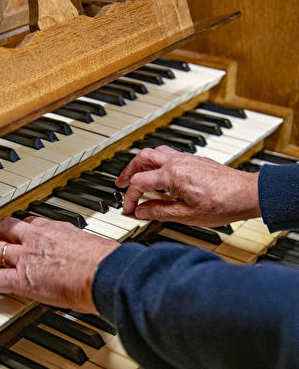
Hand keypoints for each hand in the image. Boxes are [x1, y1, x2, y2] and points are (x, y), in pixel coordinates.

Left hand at [0, 216, 119, 313]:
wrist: (105, 272)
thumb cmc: (106, 261)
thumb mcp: (93, 246)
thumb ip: (84, 247)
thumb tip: (90, 254)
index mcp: (57, 228)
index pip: (30, 223)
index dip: (19, 229)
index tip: (16, 234)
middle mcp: (38, 237)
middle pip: (6, 228)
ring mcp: (28, 255)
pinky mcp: (22, 277)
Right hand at [116, 146, 260, 226]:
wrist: (247, 193)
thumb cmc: (223, 204)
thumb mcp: (186, 215)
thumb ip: (159, 212)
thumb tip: (140, 211)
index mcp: (172, 175)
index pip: (139, 183)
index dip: (129, 197)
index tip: (128, 208)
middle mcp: (177, 162)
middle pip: (142, 158)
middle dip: (128, 171)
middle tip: (121, 184)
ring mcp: (186, 158)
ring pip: (155, 152)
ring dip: (141, 163)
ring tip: (136, 176)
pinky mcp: (193, 159)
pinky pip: (168, 154)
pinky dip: (156, 162)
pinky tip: (159, 174)